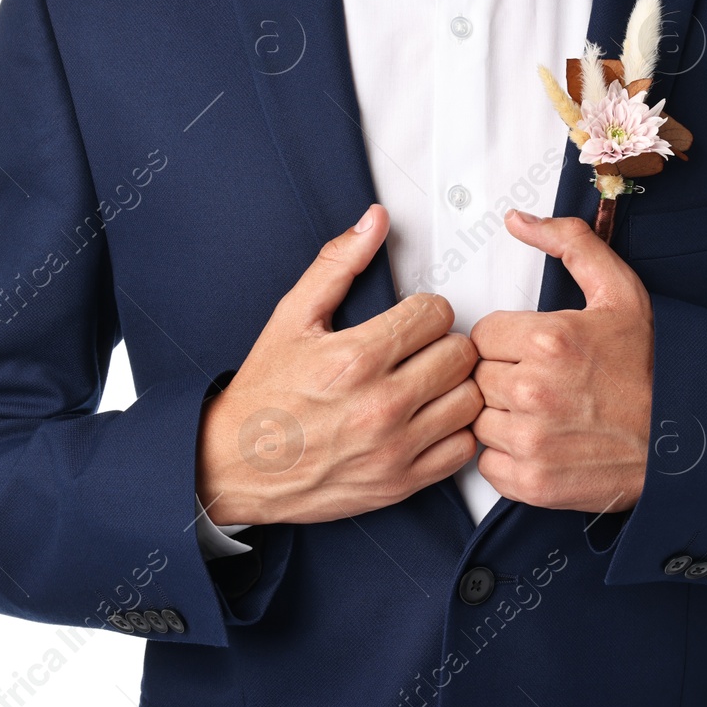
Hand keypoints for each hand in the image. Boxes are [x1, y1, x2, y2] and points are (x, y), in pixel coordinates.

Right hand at [198, 204, 480, 525]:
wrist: (235, 466)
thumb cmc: (264, 395)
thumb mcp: (291, 317)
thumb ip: (337, 265)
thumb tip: (374, 223)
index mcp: (356, 358)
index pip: (437, 313)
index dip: (426, 309)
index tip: (412, 320)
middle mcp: (381, 405)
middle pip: (461, 354)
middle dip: (443, 344)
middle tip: (421, 350)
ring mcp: (394, 448)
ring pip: (470, 401)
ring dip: (455, 387)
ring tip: (428, 383)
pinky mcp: (401, 483)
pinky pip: (462, 450)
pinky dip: (454, 433)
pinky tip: (429, 420)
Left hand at [469, 209, 653, 513]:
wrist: (686, 439)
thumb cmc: (653, 368)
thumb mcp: (619, 291)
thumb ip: (568, 243)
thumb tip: (518, 220)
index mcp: (549, 340)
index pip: (482, 335)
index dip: (507, 342)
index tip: (534, 352)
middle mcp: (534, 390)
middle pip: (477, 377)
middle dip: (503, 377)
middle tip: (543, 383)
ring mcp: (531, 441)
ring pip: (478, 420)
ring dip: (501, 417)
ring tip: (544, 414)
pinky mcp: (532, 483)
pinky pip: (487, 463)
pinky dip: (507, 457)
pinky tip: (542, 443)